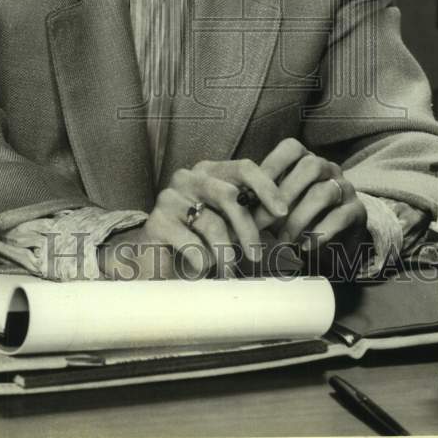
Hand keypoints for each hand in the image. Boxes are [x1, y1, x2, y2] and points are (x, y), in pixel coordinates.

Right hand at [98, 159, 288, 279]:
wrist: (153, 260)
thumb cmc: (200, 239)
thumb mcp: (230, 223)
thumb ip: (252, 213)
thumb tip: (284, 214)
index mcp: (209, 171)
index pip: (243, 167)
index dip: (266, 187)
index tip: (282, 212)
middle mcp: (187, 177)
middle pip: (229, 195)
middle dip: (248, 229)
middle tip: (257, 256)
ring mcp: (169, 198)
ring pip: (213, 224)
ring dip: (226, 254)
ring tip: (227, 270)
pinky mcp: (156, 222)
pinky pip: (193, 244)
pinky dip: (204, 262)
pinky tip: (201, 268)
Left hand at [257, 138, 367, 259]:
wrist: (336, 243)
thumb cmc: (299, 219)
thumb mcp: (279, 207)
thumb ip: (264, 201)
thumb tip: (239, 205)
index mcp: (307, 160)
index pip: (292, 148)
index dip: (272, 165)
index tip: (251, 189)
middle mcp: (329, 169)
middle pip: (311, 166)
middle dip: (284, 192)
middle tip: (264, 220)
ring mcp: (346, 188)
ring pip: (324, 192)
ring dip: (299, 217)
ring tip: (283, 239)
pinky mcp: (358, 211)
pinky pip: (341, 217)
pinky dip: (320, 233)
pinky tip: (305, 247)